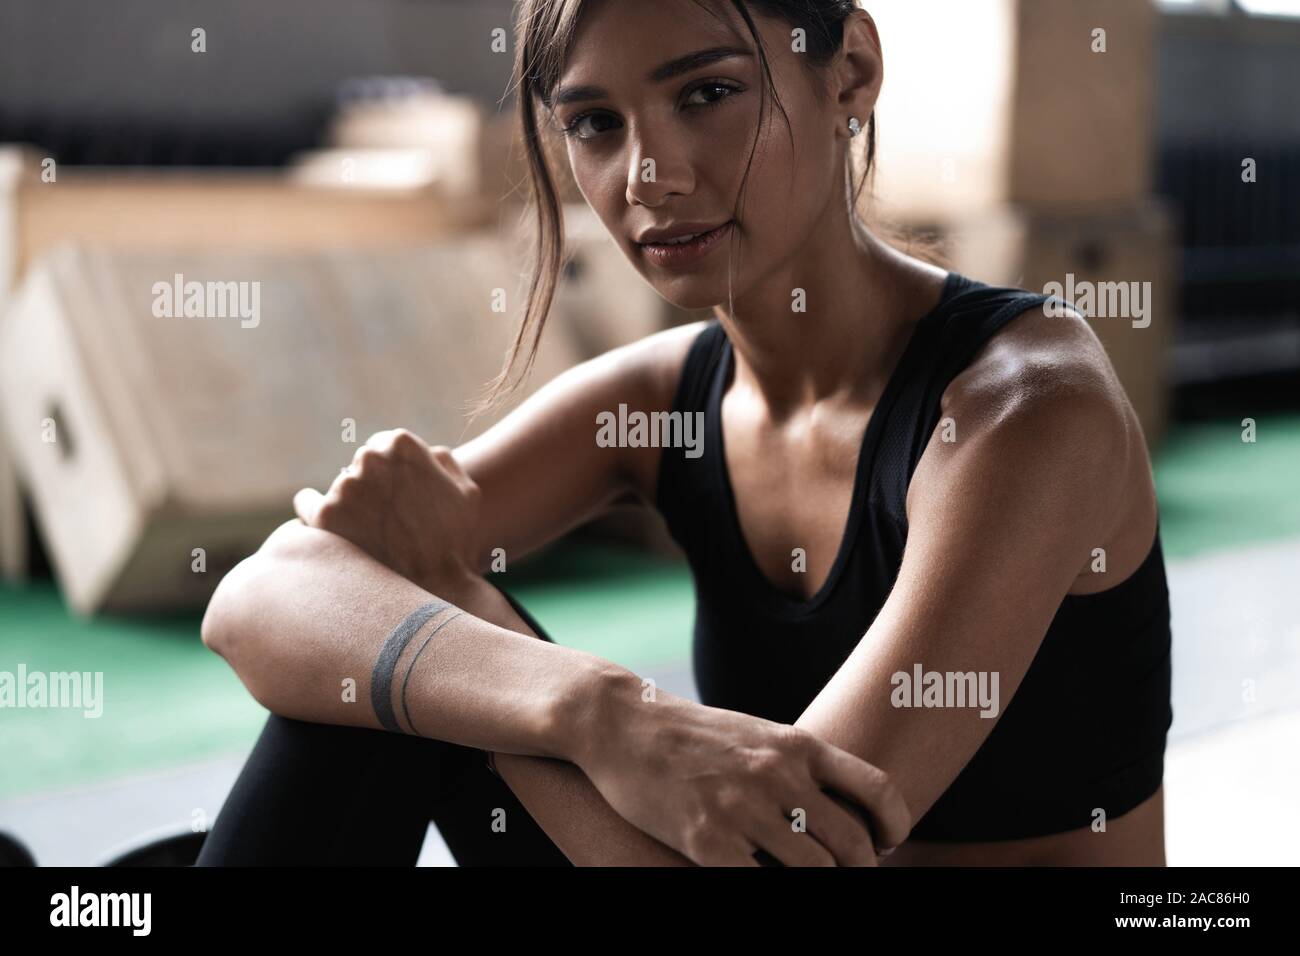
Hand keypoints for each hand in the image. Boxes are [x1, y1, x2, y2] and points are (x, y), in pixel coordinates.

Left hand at [293, 429, 481, 591]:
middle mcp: (370, 459)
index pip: (382, 446)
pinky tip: (331, 531)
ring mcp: (345, 487)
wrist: (435, 590)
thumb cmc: (454, 542)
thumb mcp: (466, 494)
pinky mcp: (323, 515)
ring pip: (338, 488)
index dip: (392, 473)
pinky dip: (313, 514)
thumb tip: (428, 453)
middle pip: (360, 466)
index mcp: (402, 446)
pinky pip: (306, 504)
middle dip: (370, 487)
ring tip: (369, 536)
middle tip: (386, 519)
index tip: (398, 495)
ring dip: (348, 505)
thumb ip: (444, 462)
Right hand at [574, 688, 910, 865]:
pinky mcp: (707, 842)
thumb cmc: (692, 734)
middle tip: (852, 875)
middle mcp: (777, 775)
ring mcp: (743, 810)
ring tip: (809, 880)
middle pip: (853, 844)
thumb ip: (797, 765)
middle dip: (862, 870)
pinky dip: (771, 889)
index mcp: (796, 745)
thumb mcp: (756, 733)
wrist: (622, 724)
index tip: (888, 842)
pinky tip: (761, 878)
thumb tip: (838, 807)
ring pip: (815, 872)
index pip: (877, 789)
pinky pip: (762, 885)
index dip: (895, 825)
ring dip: (821, 885)